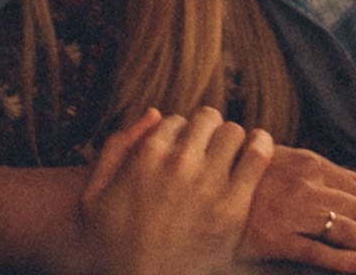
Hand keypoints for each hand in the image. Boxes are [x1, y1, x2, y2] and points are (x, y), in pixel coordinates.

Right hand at [78, 107, 273, 274]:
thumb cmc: (112, 243)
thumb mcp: (94, 193)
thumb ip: (116, 147)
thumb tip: (154, 113)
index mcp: (146, 156)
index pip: (175, 121)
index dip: (179, 134)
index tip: (183, 150)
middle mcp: (178, 164)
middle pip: (206, 120)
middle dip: (207, 131)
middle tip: (209, 148)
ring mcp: (207, 185)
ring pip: (233, 132)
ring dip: (232, 139)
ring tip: (231, 152)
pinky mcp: (233, 208)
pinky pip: (257, 157)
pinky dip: (260, 145)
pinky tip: (258, 147)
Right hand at [237, 148, 355, 271]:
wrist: (201, 192)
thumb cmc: (241, 174)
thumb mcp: (278, 158)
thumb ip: (318, 166)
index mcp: (306, 164)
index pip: (351, 187)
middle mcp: (305, 186)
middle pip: (355, 207)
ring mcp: (293, 214)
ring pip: (345, 229)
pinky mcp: (279, 240)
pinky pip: (318, 252)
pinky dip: (344, 261)